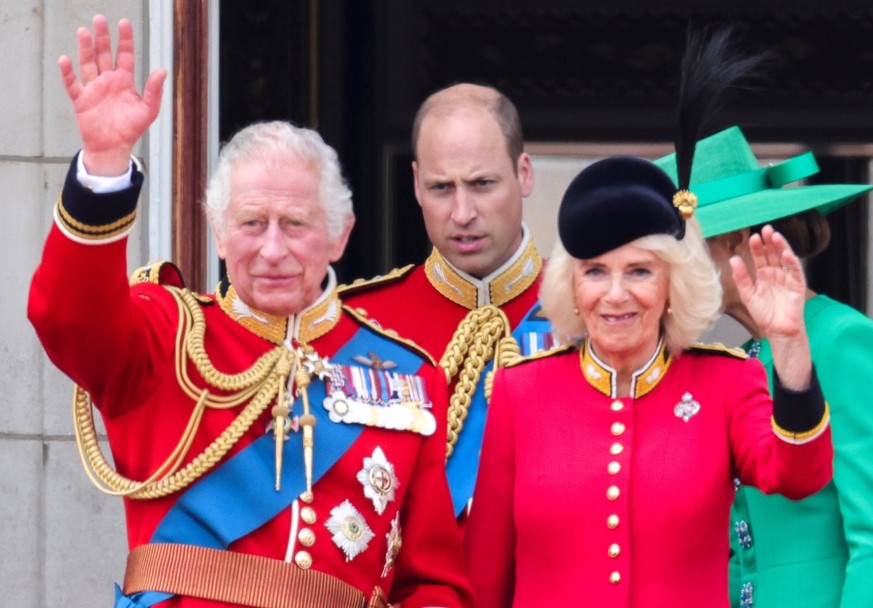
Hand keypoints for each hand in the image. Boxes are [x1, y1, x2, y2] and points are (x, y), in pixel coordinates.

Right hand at [59, 15, 165, 175]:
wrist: (113, 147)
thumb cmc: (131, 129)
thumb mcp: (148, 110)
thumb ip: (154, 90)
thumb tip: (162, 70)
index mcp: (124, 81)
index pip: (124, 55)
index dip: (124, 39)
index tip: (124, 23)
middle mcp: (108, 81)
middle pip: (104, 54)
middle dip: (102, 37)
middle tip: (99, 19)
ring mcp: (93, 89)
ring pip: (88, 64)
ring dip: (85, 48)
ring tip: (83, 31)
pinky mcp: (81, 100)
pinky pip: (72, 84)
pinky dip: (68, 73)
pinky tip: (65, 59)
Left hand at [729, 224, 805, 338]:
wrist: (777, 330)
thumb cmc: (763, 314)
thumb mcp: (747, 294)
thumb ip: (741, 277)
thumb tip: (733, 258)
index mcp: (763, 275)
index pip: (760, 257)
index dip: (757, 247)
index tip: (753, 237)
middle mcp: (776, 273)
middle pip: (773, 253)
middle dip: (769, 241)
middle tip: (765, 229)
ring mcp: (787, 278)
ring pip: (785, 258)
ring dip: (781, 247)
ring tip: (775, 236)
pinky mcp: (797, 284)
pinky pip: (795, 270)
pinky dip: (792, 261)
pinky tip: (786, 253)